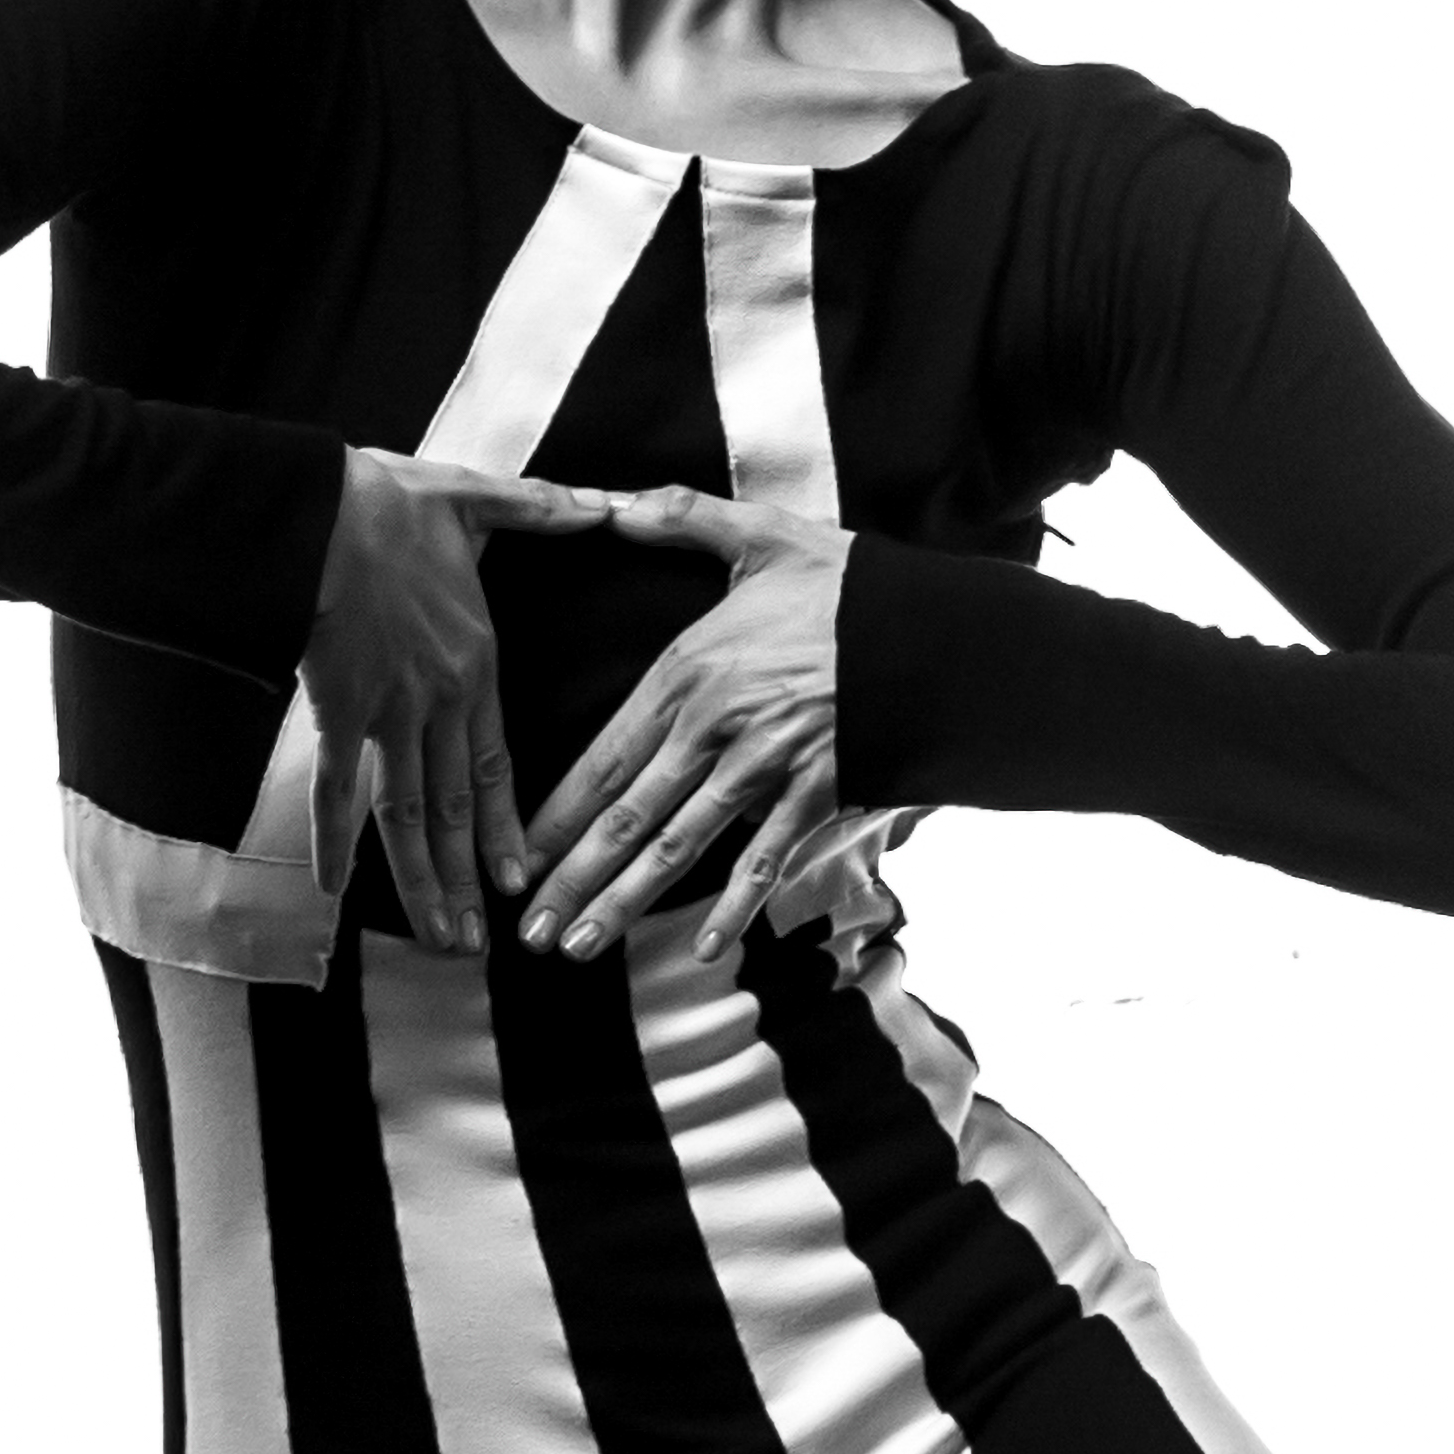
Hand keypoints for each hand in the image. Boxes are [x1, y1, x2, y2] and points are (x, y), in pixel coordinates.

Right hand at [300, 447, 659, 950]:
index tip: (520, 878)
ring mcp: (390, 711)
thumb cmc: (389, 501)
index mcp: (475, 662)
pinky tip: (330, 890)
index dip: (508, 828)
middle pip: (456, 808)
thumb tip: (603, 500)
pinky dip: (334, 841)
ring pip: (410, 816)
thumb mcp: (478, 500)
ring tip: (439, 941)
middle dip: (468, 880)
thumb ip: (542, 511)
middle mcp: (441, 700)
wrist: (321, 508)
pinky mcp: (338, 709)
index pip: (499, 764)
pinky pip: (336, 789)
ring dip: (425, 883)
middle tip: (478, 943)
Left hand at [513, 485, 850, 953]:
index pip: (603, 759)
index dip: (555, 817)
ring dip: (626, 904)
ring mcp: (768, 770)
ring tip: (580, 948)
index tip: (516, 859)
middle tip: (528, 933)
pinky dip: (735, 909)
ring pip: (680, 849)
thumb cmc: (846, 586)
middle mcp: (717, 731)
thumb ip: (681, 518)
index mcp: (689, 675)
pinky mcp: (818, 796)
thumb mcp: (760, 537)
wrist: (937, 629)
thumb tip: (613, 502)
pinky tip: (704, 950)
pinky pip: (765, 863)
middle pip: (628, 818)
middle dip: (572, 880)